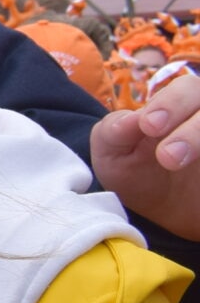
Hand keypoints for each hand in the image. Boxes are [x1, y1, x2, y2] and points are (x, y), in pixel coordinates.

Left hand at [93, 73, 199, 237]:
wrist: (169, 212)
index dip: (170, 103)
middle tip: (166, 157)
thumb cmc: (139, 175)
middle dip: (192, 128)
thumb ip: (112, 133)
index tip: (149, 126)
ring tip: (172, 162)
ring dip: (199, 137)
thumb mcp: (114, 157)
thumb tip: (128, 120)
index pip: (187, 90)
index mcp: (180, 104)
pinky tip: (197, 175)